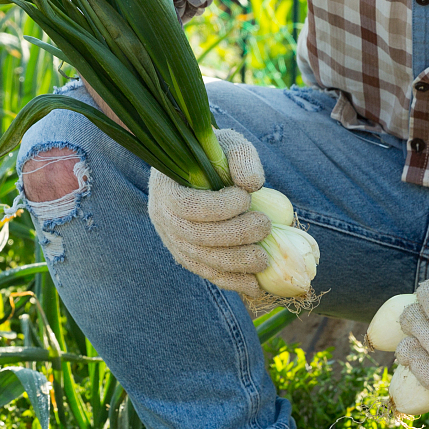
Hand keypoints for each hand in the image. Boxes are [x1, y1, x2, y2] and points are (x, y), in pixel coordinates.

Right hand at [148, 129, 271, 304]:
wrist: (195, 172)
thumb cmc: (212, 155)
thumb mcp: (227, 143)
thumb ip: (241, 157)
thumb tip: (253, 184)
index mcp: (166, 188)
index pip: (189, 206)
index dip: (220, 207)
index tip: (246, 196)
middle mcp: (163, 218)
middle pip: (197, 236)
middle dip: (235, 235)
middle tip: (265, 226)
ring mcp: (173, 241)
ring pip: (202, 260)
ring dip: (236, 263)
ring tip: (265, 259)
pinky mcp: (187, 257)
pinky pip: (207, 273)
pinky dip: (231, 281)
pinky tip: (255, 285)